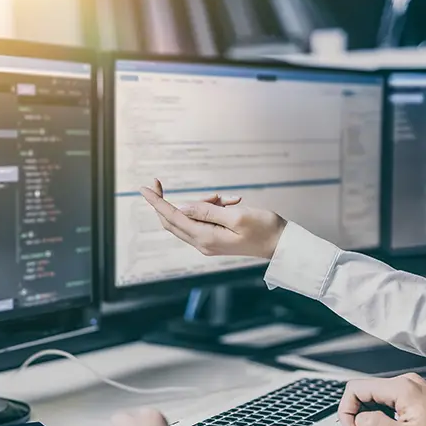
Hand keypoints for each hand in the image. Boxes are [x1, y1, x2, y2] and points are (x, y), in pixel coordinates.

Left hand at [140, 179, 286, 259]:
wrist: (281, 244)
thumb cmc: (264, 229)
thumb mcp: (236, 216)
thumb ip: (207, 211)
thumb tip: (182, 208)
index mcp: (206, 238)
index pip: (173, 218)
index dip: (157, 202)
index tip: (143, 188)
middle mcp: (202, 243)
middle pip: (172, 221)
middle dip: (165, 201)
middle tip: (158, 181)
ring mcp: (208, 242)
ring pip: (189, 217)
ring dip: (203, 202)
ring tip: (228, 199)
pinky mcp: (215, 238)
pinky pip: (203, 218)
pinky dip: (212, 207)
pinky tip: (232, 202)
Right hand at [338, 373, 425, 425]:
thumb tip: (359, 420)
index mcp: (401, 388)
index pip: (356, 388)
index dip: (347, 411)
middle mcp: (405, 381)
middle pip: (365, 390)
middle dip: (357, 413)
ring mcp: (412, 386)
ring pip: (376, 395)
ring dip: (370, 414)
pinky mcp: (416, 394)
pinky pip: (389, 398)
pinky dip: (383, 413)